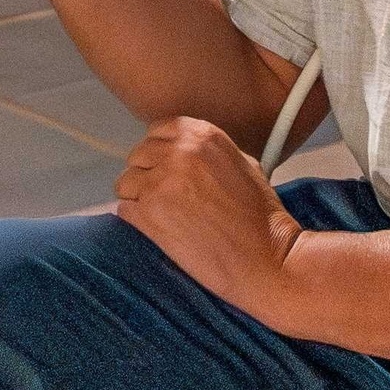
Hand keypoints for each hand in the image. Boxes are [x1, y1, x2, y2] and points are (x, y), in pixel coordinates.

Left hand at [114, 116, 302, 318]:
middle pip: (137, 156)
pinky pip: (124, 210)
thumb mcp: (242, 163)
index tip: (164, 169)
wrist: (265, 257)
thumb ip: (207, 152)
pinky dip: (135, 220)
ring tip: (159, 216)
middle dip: (146, 176)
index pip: (156, 132)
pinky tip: (156, 230)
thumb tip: (182, 153)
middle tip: (163, 198)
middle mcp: (178, 152)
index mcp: (201, 135)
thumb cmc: (261, 216)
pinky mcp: (149, 214)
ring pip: (125, 183)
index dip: (158, 153)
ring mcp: (161, 182)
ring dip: (137, 198)